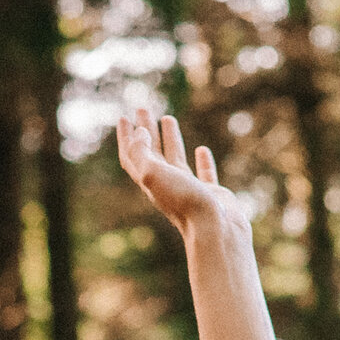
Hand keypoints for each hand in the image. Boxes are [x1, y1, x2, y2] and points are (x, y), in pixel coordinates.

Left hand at [116, 108, 243, 235]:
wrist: (215, 229)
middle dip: (145, 131)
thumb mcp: (153, 174)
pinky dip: (202, 161)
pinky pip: (204, 174)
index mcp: (150, 181)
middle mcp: (167, 185)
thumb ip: (142, 152)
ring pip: (175, 160)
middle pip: (151, 153)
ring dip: (170, 139)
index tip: (125, 118)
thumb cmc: (183, 202)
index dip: (126, 138)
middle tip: (143, 109)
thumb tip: (139, 132)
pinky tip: (201, 150)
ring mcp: (189, 190)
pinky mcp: (210, 194)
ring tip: (167, 118)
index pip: (132, 156)